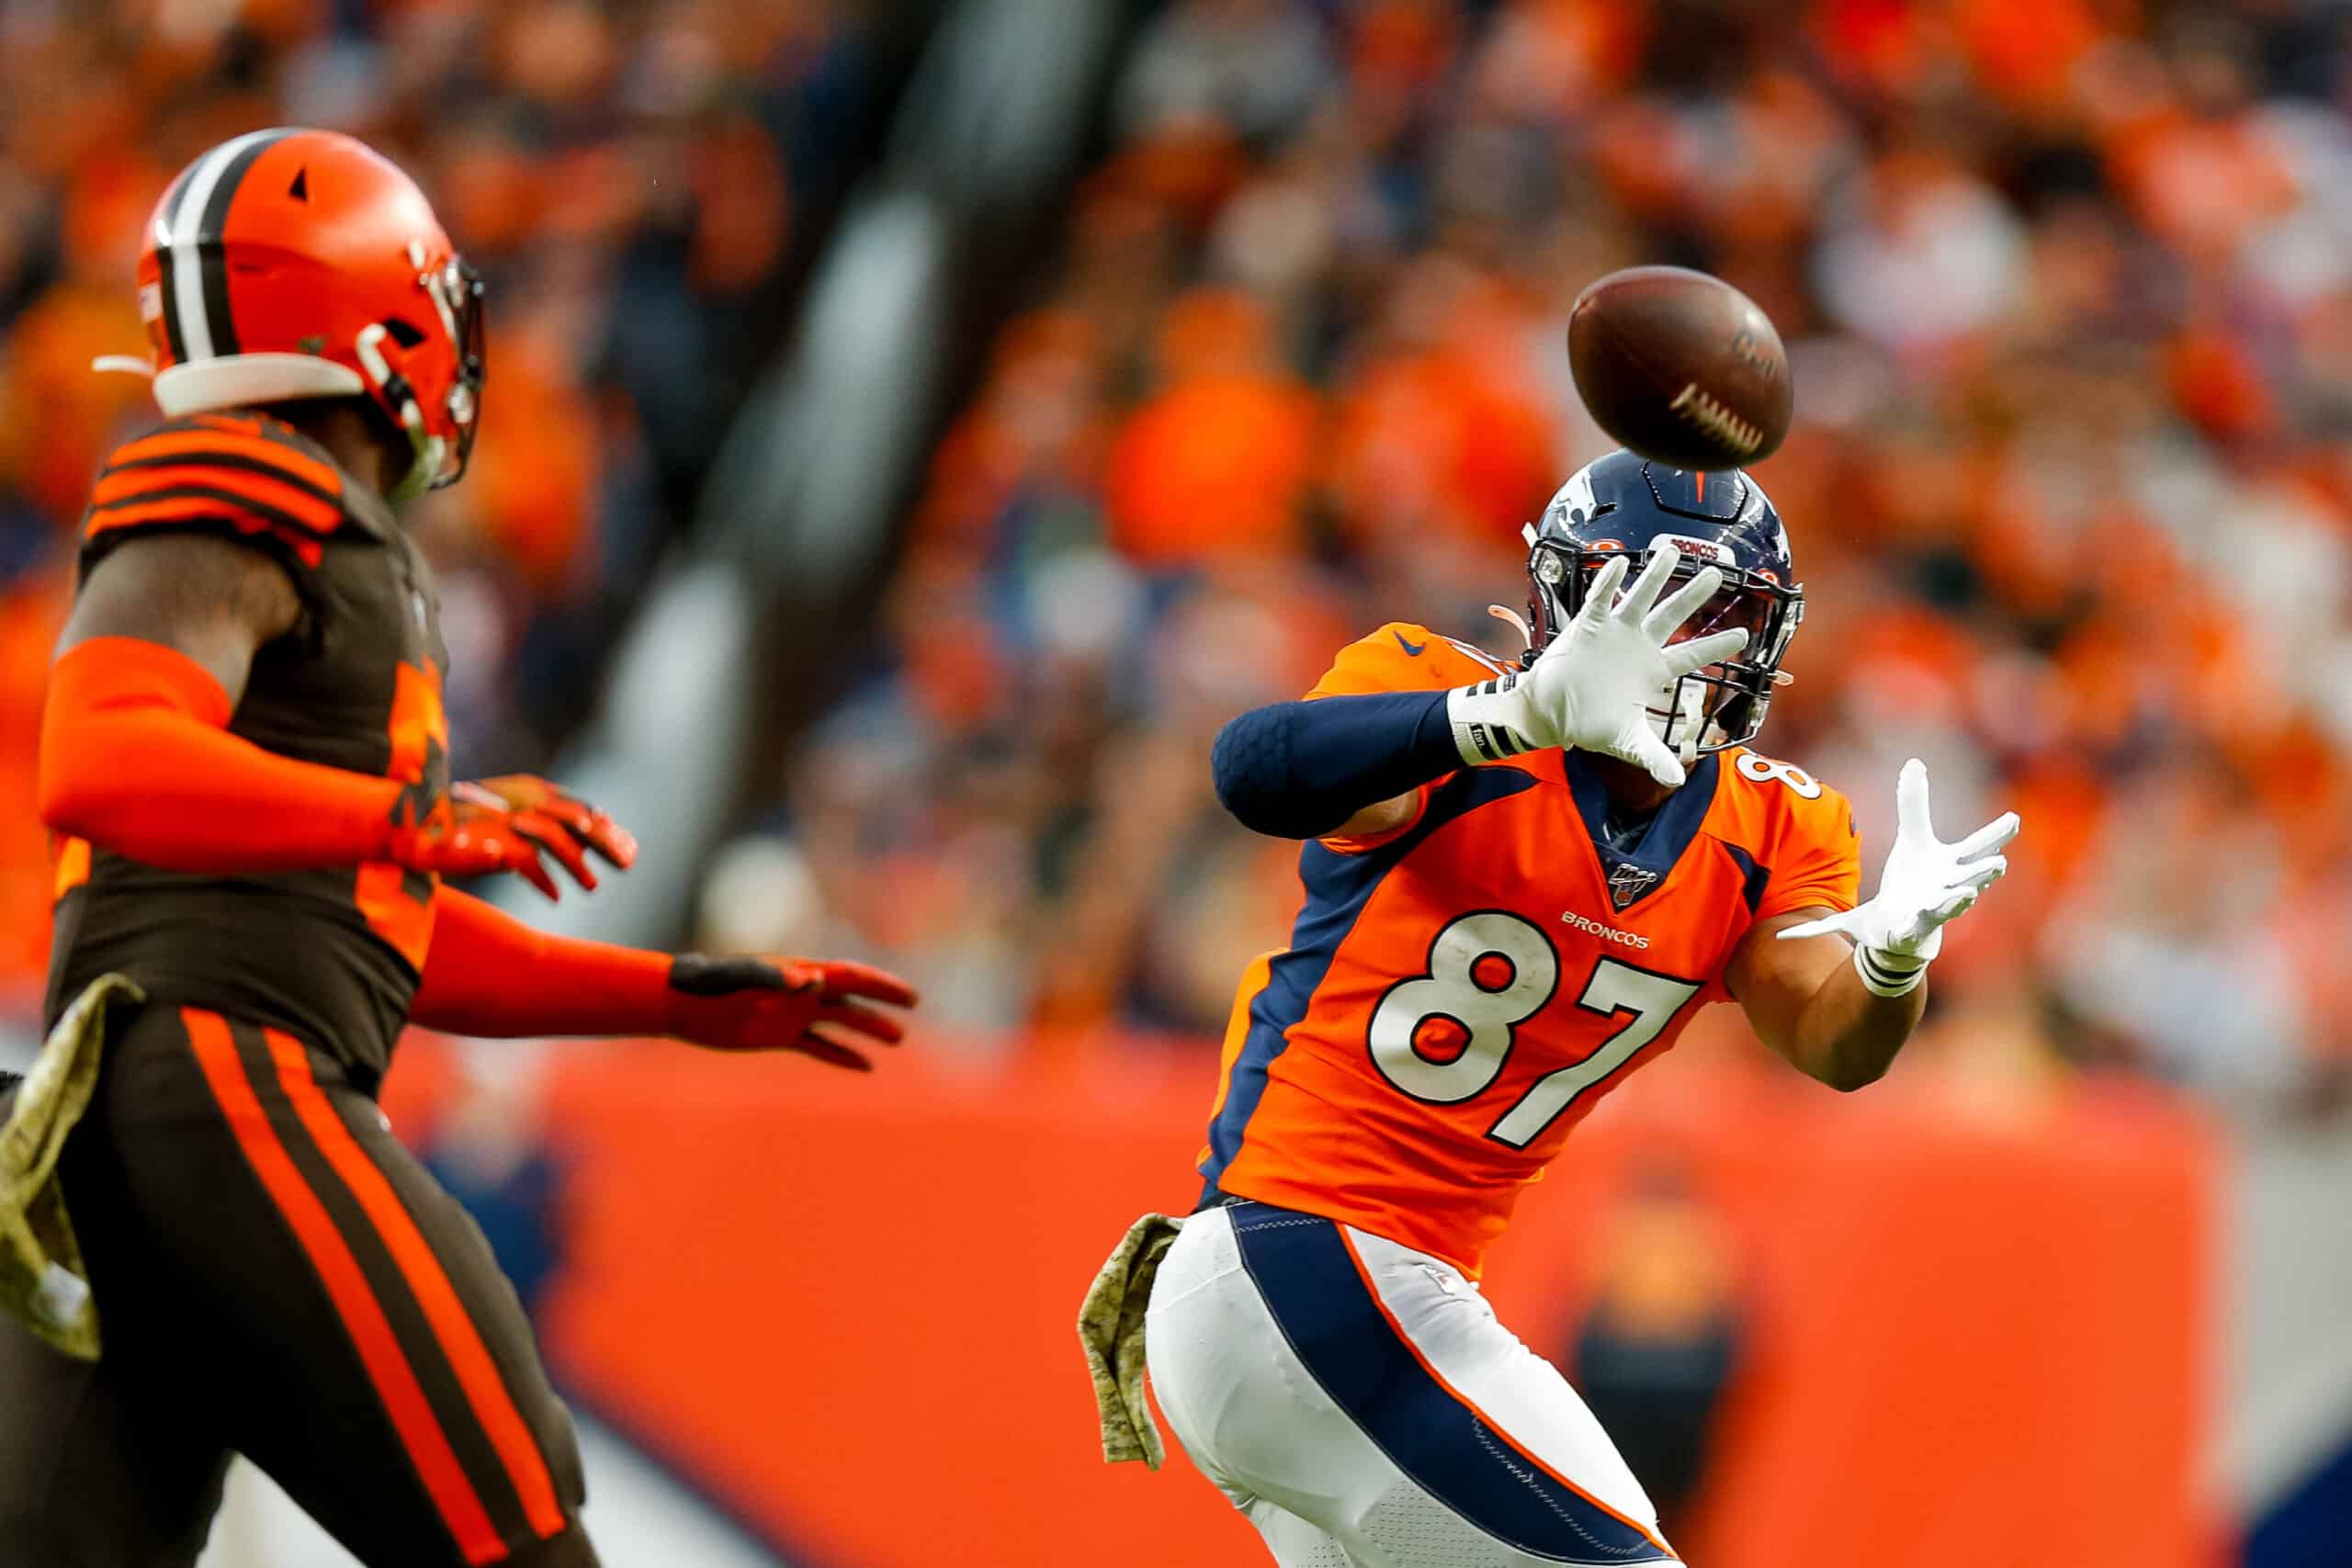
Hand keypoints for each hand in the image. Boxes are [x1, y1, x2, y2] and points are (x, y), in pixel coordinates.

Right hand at [386, 776, 636, 900]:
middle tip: (627, 862)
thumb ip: (545, 822)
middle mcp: (520, 800)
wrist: (411, 825)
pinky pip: (526, 861)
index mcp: (528, 790)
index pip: (577, 806)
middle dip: (604, 841)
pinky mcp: (489, 840)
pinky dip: (543, 880)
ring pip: (555, 838)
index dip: (604, 826)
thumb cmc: (463, 823)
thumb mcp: (511, 815)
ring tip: (592, 887)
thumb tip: (588, 839)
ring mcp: (505, 819)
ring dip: (577, 864)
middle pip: (576, 818)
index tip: (626, 845)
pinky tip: (555, 897)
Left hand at [664, 954, 917, 1070]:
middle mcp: (801, 992)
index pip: (849, 977)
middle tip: (912, 1011)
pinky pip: (818, 1046)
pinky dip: (841, 1056)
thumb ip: (774, 977)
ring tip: (897, 1040)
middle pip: (851, 998)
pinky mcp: (778, 1035)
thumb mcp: (738, 978)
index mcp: (798, 974)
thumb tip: (813, 979)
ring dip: (868, 1030)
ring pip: (840, 1022)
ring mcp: (792, 1014)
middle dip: (882, 1003)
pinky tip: (865, 1067)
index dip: (881, 986)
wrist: (679, 1003)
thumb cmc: (706, 986)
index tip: (910, 997)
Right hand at [1445, 547, 1748, 786]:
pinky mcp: (1587, 626)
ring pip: (1640, 598)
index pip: (1693, 655)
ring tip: (1670, 551)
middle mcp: (1640, 646)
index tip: (1745, 634)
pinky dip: (1608, 583)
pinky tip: (1621, 562)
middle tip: (1717, 572)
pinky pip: (1600, 599)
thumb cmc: (1591, 724)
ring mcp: (1614, 632)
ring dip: (1654, 576)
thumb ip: (1652, 755)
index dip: (1718, 645)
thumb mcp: (1626, 741)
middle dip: (1694, 595)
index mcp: (1654, 670)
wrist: (1550, 712)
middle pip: (1673, 615)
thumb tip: (1677, 780)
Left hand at [1777, 758, 2017, 990]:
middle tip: (1999, 864)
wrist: (1894, 925)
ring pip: (1949, 906)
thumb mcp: (1912, 839)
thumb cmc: (1912, 880)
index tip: (2014, 819)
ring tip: (1968, 894)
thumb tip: (1915, 762)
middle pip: (1971, 878)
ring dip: (1958, 901)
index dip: (1995, 835)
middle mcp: (1949, 888)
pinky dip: (1915, 922)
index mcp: (1951, 865)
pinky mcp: (1911, 928)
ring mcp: (1932, 910)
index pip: (1976, 848)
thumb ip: (1914, 804)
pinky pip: (1913, 926)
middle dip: (1984, 872)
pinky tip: (1916, 915)